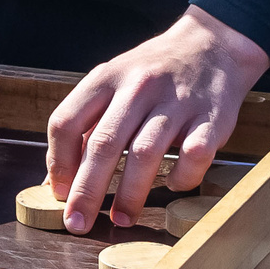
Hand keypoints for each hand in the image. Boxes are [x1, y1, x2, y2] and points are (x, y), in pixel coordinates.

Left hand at [45, 7, 269, 233]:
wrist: (212, 44)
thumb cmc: (152, 74)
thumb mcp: (112, 84)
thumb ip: (85, 125)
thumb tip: (56, 179)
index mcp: (106, 77)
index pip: (67, 121)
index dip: (58, 162)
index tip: (60, 193)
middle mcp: (139, 86)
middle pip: (104, 143)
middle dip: (87, 190)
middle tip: (77, 224)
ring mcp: (177, 101)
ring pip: (146, 153)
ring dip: (130, 194)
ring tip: (120, 219)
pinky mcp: (213, 116)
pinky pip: (193, 156)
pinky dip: (182, 177)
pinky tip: (173, 186)